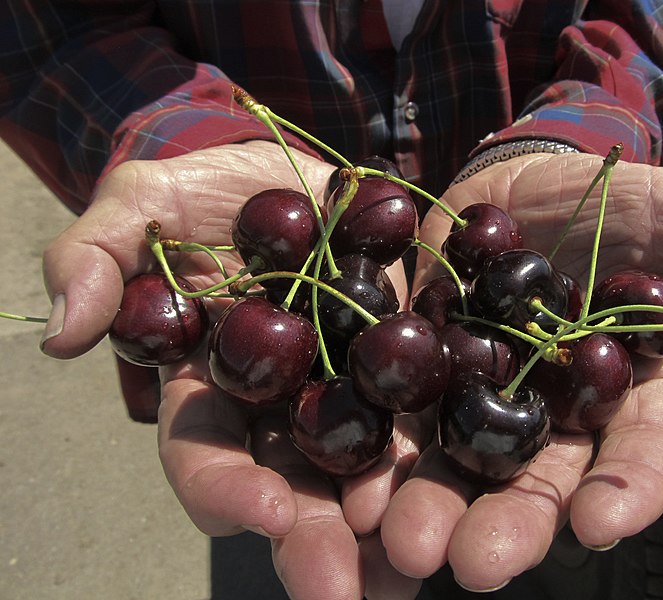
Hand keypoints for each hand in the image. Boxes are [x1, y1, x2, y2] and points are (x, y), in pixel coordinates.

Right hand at [39, 141, 423, 598]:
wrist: (291, 174)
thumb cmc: (205, 190)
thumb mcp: (141, 206)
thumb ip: (98, 258)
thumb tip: (62, 333)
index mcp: (208, 387)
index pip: (206, 454)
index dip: (227, 489)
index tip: (267, 514)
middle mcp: (278, 408)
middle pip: (291, 487)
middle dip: (315, 540)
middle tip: (346, 591)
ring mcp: (343, 391)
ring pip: (361, 470)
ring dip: (384, 526)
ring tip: (412, 572)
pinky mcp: (401, 365)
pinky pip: (422, 415)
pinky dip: (438, 457)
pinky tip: (470, 498)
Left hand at [379, 152, 662, 591]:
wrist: (515, 183)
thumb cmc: (604, 198)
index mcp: (620, 390)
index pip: (634, 454)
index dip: (623, 491)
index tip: (598, 524)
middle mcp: (550, 411)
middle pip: (538, 481)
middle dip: (510, 524)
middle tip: (474, 563)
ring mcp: (481, 397)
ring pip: (461, 466)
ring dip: (433, 509)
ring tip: (402, 542)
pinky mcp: (422, 372)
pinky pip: (400, 421)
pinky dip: (378, 458)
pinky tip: (354, 492)